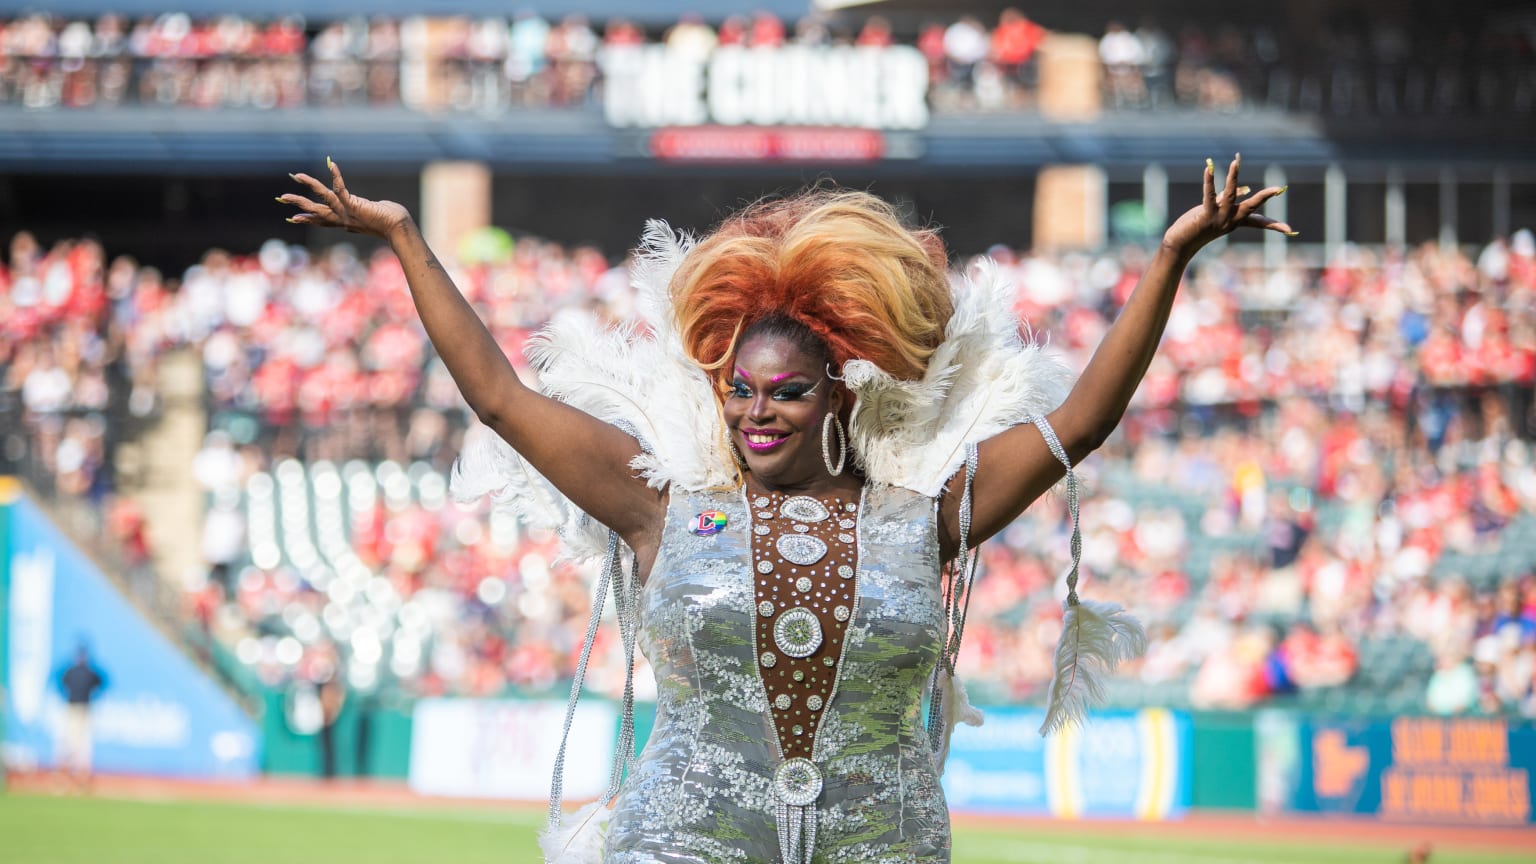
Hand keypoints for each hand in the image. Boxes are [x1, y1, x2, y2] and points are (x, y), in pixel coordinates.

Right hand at [277, 158, 411, 240]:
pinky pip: (340, 188)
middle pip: (315, 211)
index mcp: (345, 222)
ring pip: (322, 198)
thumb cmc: (390, 221)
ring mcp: (347, 212)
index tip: (293, 218)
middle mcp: (342, 218)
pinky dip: (335, 175)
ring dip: (309, 185)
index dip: (308, 218)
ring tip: (296, 175)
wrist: (398, 227)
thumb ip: (365, 213)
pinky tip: (330, 163)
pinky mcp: (353, 205)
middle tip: (281, 197)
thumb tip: (367, 212)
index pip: (322, 220)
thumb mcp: (372, 218)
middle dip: (298, 204)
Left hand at [1161, 154, 1294, 255]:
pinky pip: (1208, 195)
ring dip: (1232, 177)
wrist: (1180, 243)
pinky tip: (1207, 169)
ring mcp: (1218, 219)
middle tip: (1278, 189)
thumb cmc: (1197, 227)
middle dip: (1264, 197)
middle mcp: (1230, 221)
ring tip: (1235, 162)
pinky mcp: (1205, 216)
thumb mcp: (1216, 212)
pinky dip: (1209, 180)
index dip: (1274, 226)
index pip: (1259, 222)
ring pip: (1229, 195)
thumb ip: (1228, 199)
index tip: (1291, 231)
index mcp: (1235, 222)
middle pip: (1251, 207)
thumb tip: (1245, 188)